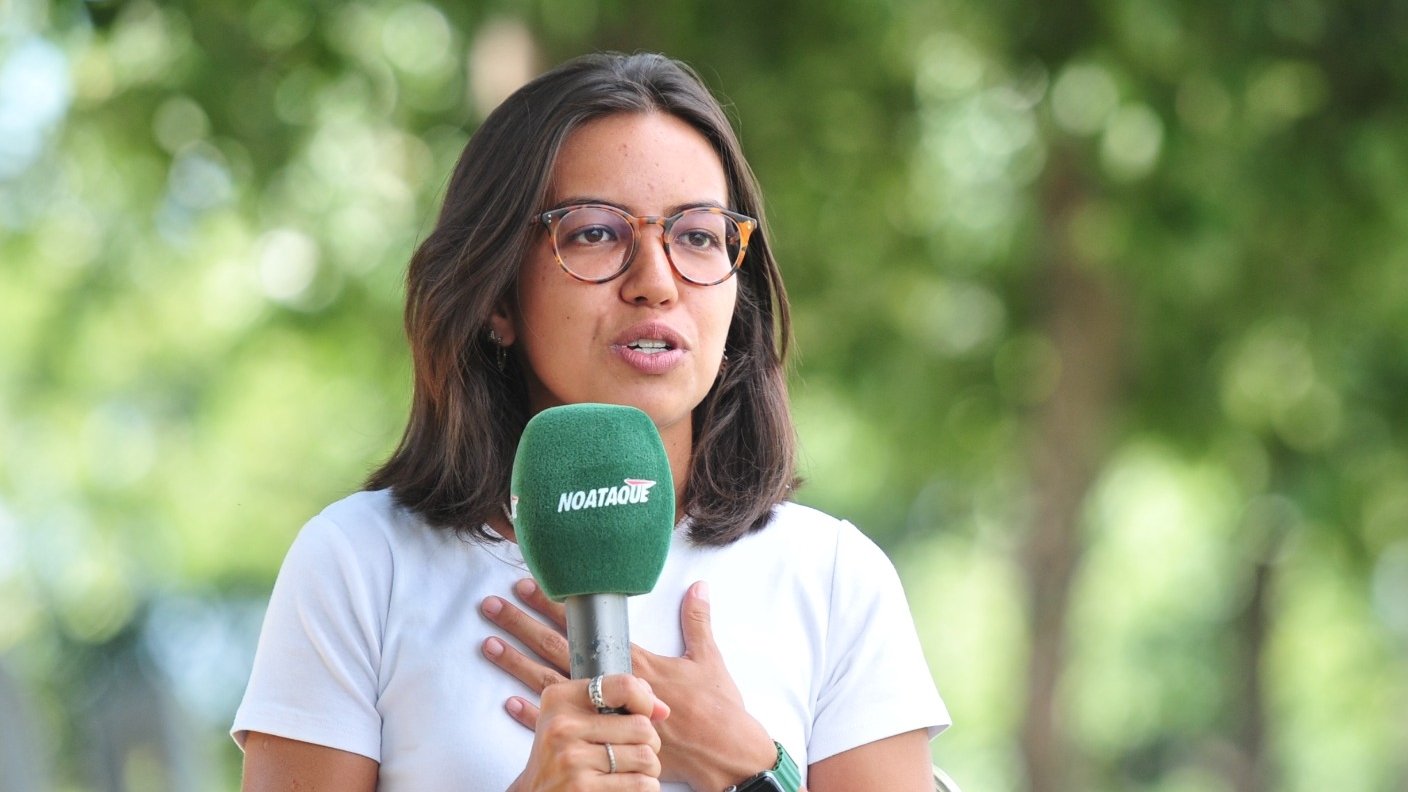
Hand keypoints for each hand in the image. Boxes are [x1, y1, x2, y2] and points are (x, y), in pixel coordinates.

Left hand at [482, 580, 777, 790]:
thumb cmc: (718, 710)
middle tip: (492, 606)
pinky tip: (508, 703)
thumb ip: (698, 621)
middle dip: (523, 625)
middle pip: (558, 649)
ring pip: (551, 683)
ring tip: (489, 644)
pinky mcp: (605, 738)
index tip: (529, 585)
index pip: (586, 626)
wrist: (724, 755)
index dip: (556, 605)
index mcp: (636, 661)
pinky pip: (561, 724)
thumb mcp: (710, 659)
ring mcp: (605, 713)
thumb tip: (698, 587)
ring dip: (517, 663)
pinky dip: (533, 715)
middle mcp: (614, 684)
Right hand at [504, 673, 667, 791]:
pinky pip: (640, 784)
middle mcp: (562, 727)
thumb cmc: (561, 756)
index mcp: (561, 699)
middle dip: (651, 742)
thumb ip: (614, 701)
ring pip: (645, 758)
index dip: (646, 700)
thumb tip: (660, 708)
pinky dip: (646, 786)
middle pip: (641, 727)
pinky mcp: (583, 789)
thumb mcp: (573, 719)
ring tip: (635, 770)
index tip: (650, 714)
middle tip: (639, 750)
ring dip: (650, 768)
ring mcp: (571, 760)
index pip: (623, 686)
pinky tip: (630, 785)